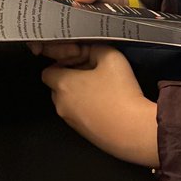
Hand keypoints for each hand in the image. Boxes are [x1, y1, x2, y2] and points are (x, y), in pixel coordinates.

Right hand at [29, 0, 127, 64]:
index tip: (40, 46)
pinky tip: (81, 58)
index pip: (42, 20)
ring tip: (80, 53)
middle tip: (74, 50)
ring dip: (63, 55)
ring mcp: (69, 35)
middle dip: (55, 48)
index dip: (37, 34)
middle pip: (46, 39)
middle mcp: (61, 21)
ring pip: (55, 49)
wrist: (124, 8)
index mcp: (62, 6)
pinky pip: (68, 57)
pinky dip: (71, 60)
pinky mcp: (79, 46)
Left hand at [42, 47, 159, 166]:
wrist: (133, 130)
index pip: (47, 71)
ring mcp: (71, 121)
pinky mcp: (83, 133)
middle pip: (57, 86)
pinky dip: (87, 107)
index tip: (78, 60)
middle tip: (92, 72)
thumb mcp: (110, 56)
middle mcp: (62, 104)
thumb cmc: (120, 94)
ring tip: (101, 88)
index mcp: (63, 84)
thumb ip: (94, 47)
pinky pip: (79, 115)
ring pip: (68, 101)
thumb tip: (89, 51)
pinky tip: (106, 103)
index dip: (62, 62)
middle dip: (71, 77)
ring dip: (79, 93)